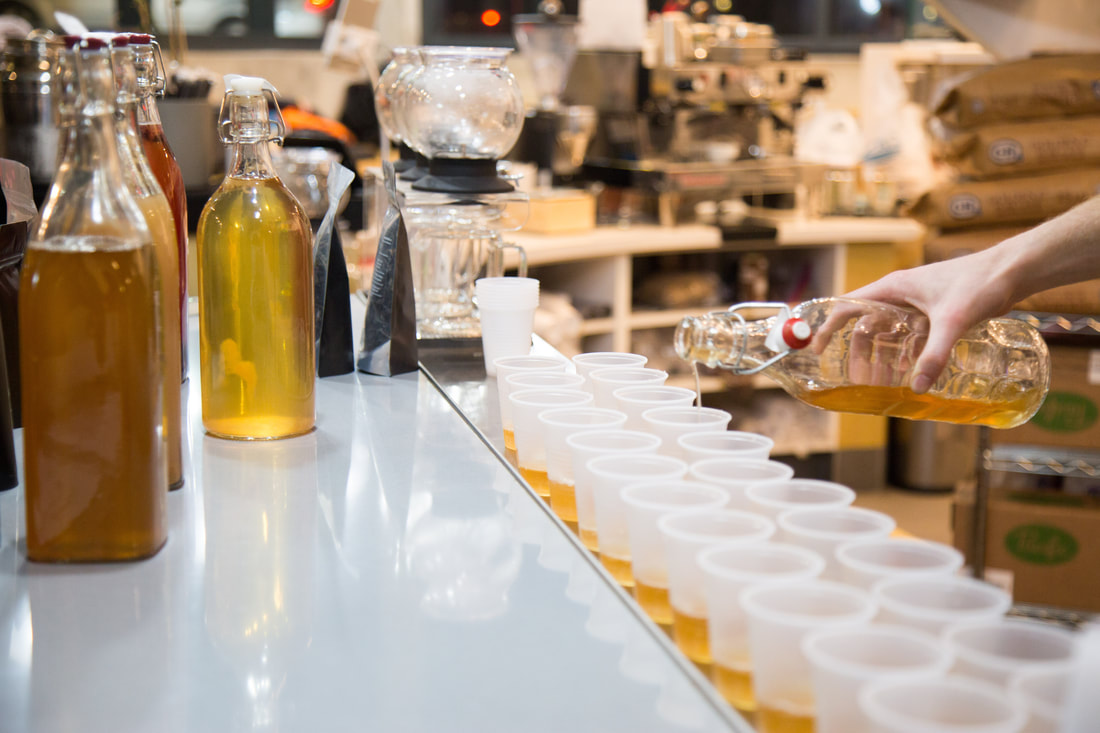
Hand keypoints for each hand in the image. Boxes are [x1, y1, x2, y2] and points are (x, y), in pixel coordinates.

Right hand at [844, 250, 1015, 392]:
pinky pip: (911, 333)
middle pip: (867, 323)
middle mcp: (901, 294)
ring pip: (889, 330)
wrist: (1012, 270)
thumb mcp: (952, 321)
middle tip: (856, 376)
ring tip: (881, 378)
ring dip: (883, 353)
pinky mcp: (935, 311)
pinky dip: (907, 351)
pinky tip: (913, 370)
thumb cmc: (979, 283)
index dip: (829, 326)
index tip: (816, 347)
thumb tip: (917, 387)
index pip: (848, 305)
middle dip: (859, 351)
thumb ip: (934, 354)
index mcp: (893, 288)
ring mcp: (918, 303)